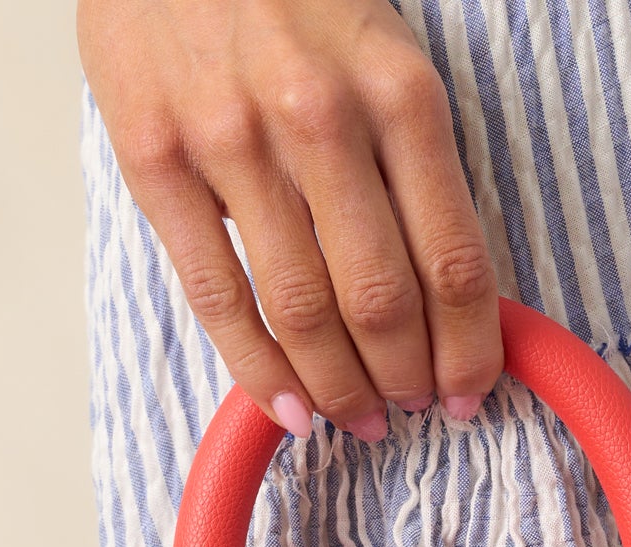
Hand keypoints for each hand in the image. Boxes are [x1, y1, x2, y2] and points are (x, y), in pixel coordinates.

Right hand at [79, 0, 503, 439]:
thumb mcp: (380, 46)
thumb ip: (409, 156)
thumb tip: (445, 285)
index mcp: (398, 89)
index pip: (454, 261)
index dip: (470, 350)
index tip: (474, 392)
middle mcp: (320, 119)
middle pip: (382, 302)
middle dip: (408, 380)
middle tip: (415, 411)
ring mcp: (231, 142)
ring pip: (303, 312)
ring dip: (340, 388)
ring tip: (358, 417)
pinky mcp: (156, 159)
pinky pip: (217, 296)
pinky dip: (258, 370)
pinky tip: (289, 410)